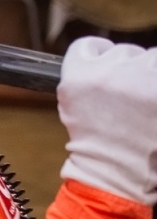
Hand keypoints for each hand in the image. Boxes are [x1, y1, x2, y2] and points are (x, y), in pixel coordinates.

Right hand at [57, 36, 156, 204]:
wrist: (116, 172)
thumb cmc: (95, 143)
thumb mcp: (71, 105)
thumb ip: (84, 76)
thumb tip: (106, 57)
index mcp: (78, 76)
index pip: (88, 46)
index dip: (99, 55)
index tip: (107, 68)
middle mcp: (108, 72)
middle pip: (124, 52)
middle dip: (128, 70)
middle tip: (130, 97)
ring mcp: (141, 79)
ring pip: (151, 57)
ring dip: (150, 74)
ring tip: (145, 101)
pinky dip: (155, 83)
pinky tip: (151, 101)